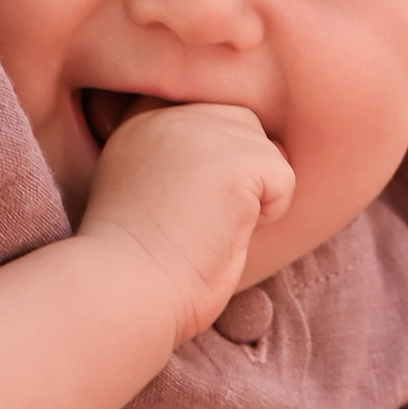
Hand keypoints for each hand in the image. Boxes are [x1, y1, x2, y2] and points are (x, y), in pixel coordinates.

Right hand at [78, 102, 293, 348]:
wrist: (124, 294)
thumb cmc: (136, 265)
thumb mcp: (141, 189)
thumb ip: (174, 155)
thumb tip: (232, 157)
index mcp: (141, 120)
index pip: (207, 114)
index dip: (210, 165)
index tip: (178, 207)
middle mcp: (168, 114)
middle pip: (242, 125)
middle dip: (236, 175)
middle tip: (195, 221)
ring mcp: (201, 131)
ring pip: (266, 149)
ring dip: (253, 195)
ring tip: (206, 228)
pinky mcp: (234, 162)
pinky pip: (283, 178)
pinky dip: (269, 215)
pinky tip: (224, 234)